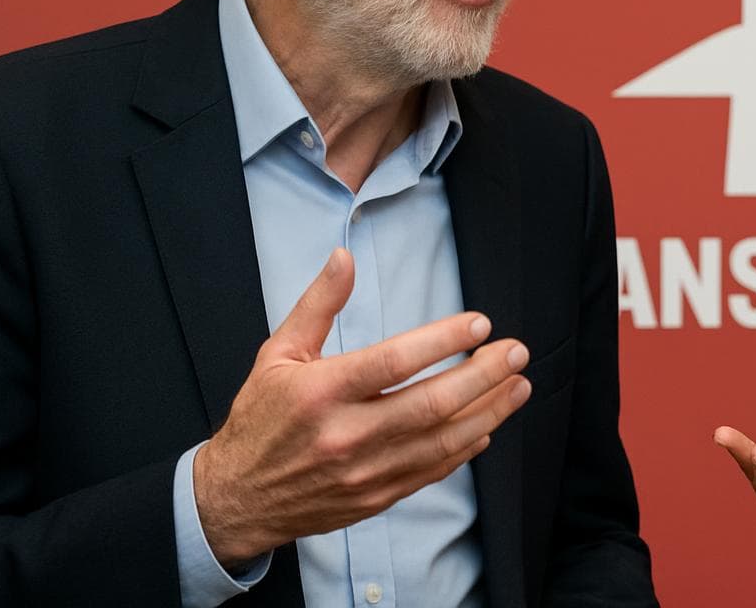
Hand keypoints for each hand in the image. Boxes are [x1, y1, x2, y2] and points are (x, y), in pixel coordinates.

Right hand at [194, 248, 530, 566]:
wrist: (236, 499)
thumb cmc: (261, 418)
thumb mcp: (277, 354)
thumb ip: (317, 305)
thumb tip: (344, 257)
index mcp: (320, 392)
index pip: (392, 362)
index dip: (442, 341)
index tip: (481, 324)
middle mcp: (345, 435)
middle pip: (430, 404)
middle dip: (483, 376)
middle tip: (516, 351)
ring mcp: (364, 472)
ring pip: (441, 441)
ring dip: (489, 411)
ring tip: (519, 384)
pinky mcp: (376, 498)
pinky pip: (432, 471)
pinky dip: (466, 448)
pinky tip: (489, 425)